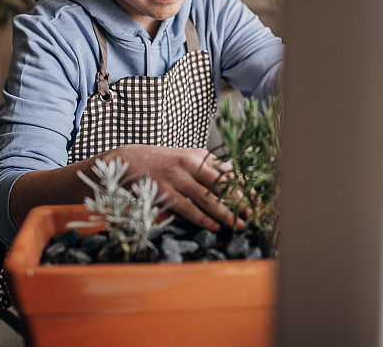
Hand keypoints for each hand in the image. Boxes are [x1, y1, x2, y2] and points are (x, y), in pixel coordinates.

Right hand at [117, 144, 245, 231]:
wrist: (127, 160)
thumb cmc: (160, 163)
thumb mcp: (185, 160)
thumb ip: (206, 170)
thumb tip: (232, 186)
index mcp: (199, 155)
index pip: (228, 171)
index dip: (244, 187)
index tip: (255, 200)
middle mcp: (190, 163)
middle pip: (222, 185)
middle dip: (239, 202)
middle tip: (251, 215)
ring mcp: (177, 178)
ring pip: (208, 198)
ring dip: (225, 214)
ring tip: (238, 225)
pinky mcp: (164, 192)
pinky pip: (188, 208)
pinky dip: (203, 219)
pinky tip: (214, 226)